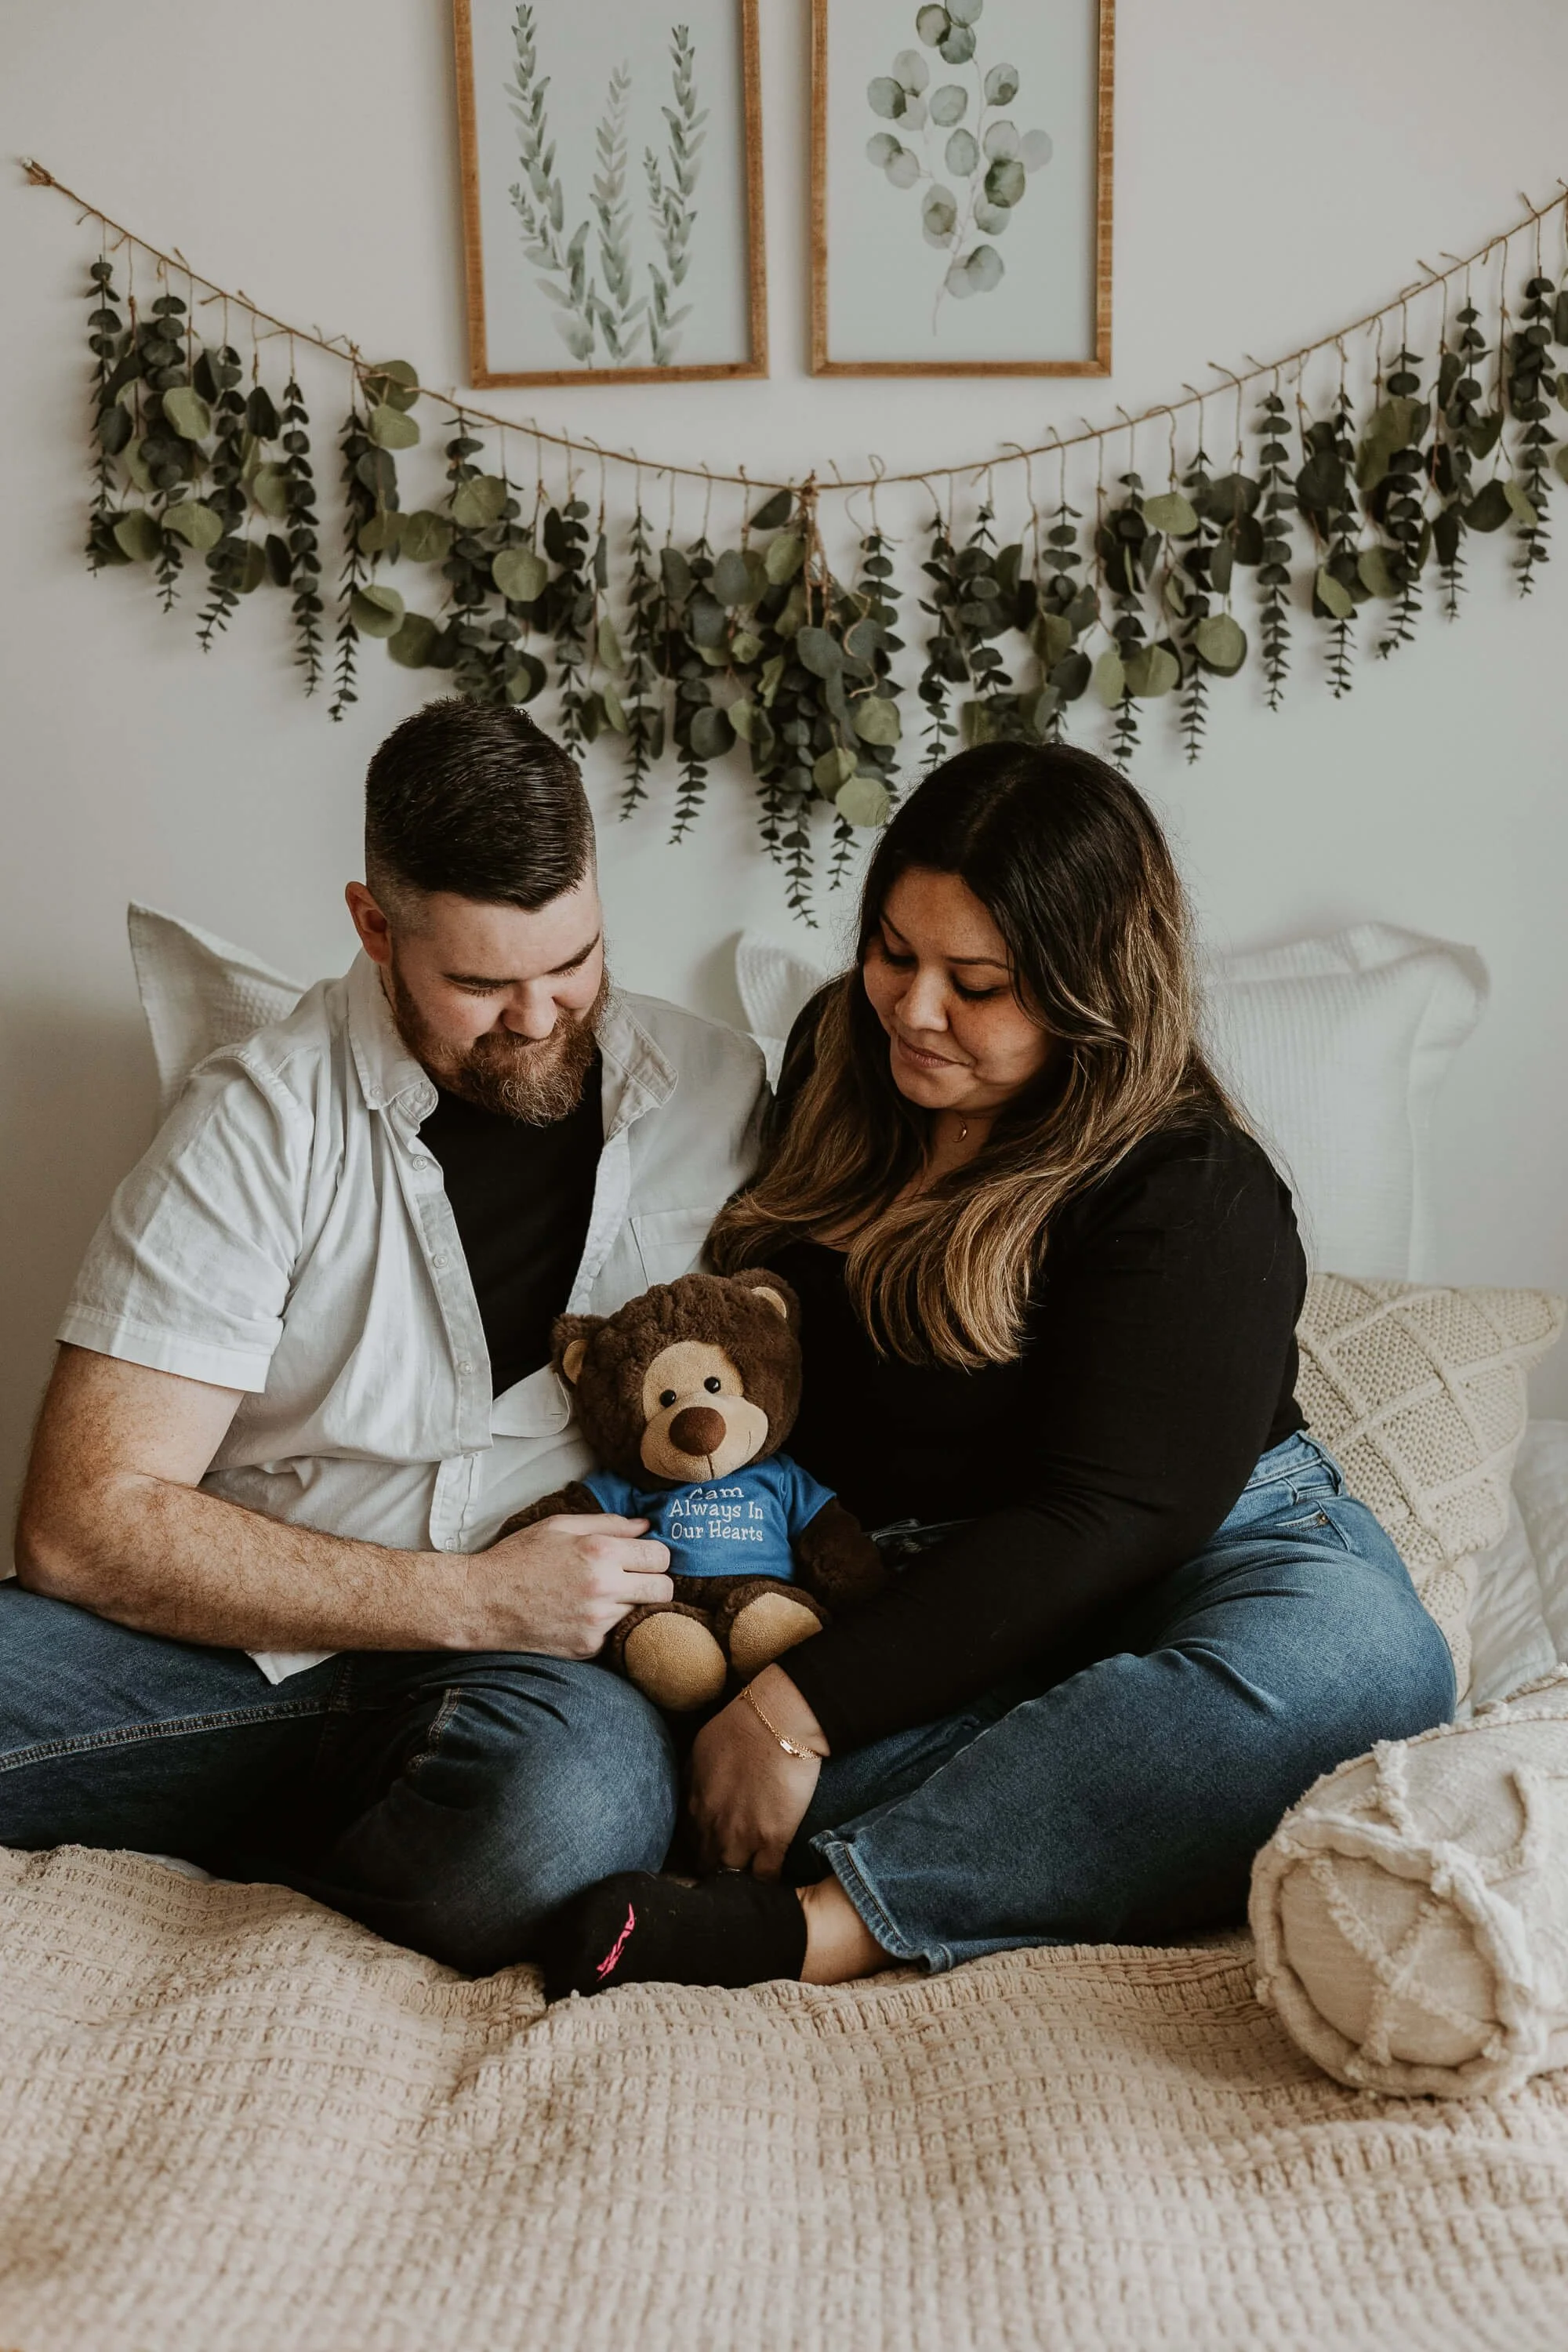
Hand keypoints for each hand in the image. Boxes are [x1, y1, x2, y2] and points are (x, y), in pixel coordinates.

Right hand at [452, 1514, 671, 1655]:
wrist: (481, 1603)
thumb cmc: (518, 1558)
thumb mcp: (559, 1526)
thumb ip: (608, 1523)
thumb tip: (646, 1526)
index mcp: (600, 1553)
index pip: (660, 1556)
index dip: (654, 1554)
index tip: (642, 1556)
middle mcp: (604, 1589)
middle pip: (664, 1588)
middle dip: (655, 1580)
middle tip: (633, 1578)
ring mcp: (597, 1622)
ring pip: (641, 1612)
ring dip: (629, 1603)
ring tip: (599, 1595)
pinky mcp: (588, 1647)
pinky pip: (615, 1633)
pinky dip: (605, 1624)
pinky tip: (581, 1613)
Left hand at [688, 1665, 827, 1879]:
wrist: (777, 1721)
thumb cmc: (741, 1726)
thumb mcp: (700, 1750)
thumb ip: (692, 1780)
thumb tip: (691, 1796)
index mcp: (694, 1805)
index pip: (690, 1843)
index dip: (701, 1851)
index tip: (711, 1854)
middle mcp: (711, 1827)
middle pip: (706, 1866)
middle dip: (715, 1873)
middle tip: (727, 1878)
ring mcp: (741, 1837)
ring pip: (732, 1878)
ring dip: (738, 1883)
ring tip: (747, 1889)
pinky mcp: (772, 1841)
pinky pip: (765, 1878)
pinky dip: (768, 1884)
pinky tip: (772, 1884)